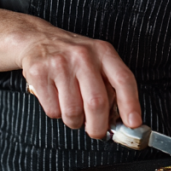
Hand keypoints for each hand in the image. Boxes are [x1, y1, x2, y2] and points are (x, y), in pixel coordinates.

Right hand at [18, 25, 140, 139]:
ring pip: (73, 112)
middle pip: (97, 103)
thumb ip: (109, 85)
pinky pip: (53, 111)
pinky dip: (56, 113)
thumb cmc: (71, 56)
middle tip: (96, 131)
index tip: (133, 123)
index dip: (131, 104)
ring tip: (72, 109)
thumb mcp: (96, 60)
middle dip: (98, 126)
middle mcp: (82, 55)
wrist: (37, 39)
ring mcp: (59, 64)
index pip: (123, 79)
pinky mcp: (39, 74)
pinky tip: (56, 99)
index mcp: (102, 51)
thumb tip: (119, 120)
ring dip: (75, 121)